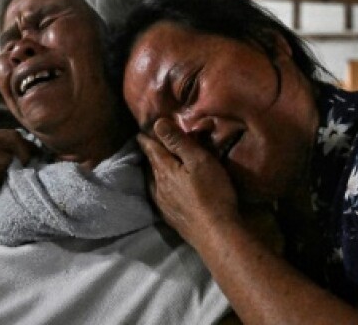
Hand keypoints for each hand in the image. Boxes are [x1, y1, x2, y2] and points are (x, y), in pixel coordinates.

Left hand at [137, 119, 241, 244]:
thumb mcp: (198, 160)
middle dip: (151, 154)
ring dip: (156, 171)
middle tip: (151, 145)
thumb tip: (157, 123)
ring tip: (158, 165)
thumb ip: (178, 142)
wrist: (216, 234)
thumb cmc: (211, 193)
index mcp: (165, 170)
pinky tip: (167, 190)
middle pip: (152, 166)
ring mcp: (164, 205)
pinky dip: (162, 187)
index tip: (140, 131)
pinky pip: (161, 196)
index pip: (151, 149)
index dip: (146, 139)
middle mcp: (159, 187)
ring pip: (155, 182)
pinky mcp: (172, 218)